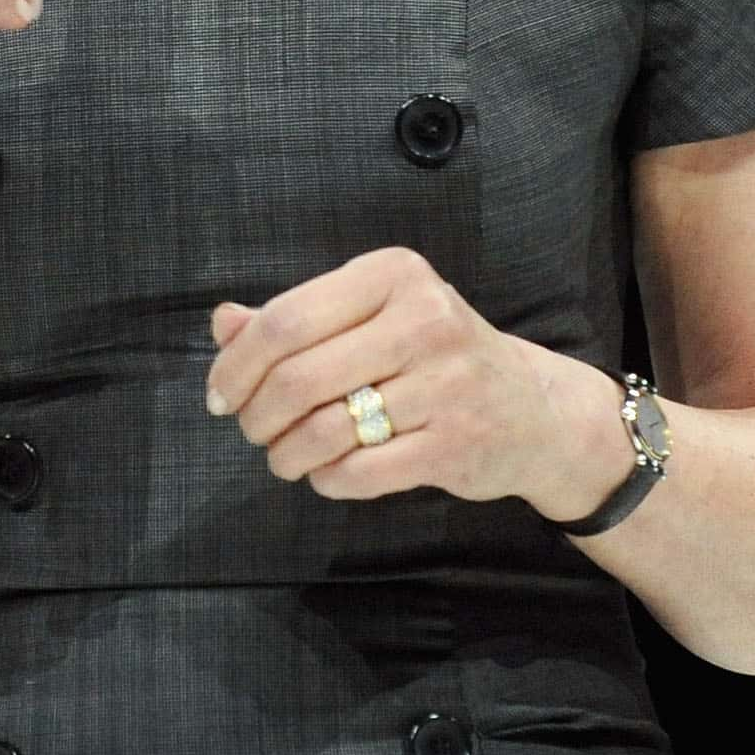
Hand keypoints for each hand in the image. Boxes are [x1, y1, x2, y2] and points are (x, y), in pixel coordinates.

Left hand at [204, 247, 602, 508]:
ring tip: (285, 456)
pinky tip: (326, 472)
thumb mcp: (372, 318)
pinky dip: (327, 479)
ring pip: (325, 430)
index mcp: (395, 275)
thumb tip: (223, 323)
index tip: (221, 394)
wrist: (534, 411)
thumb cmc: (435, 358)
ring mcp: (446, 384)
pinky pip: (359, 472)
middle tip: (252, 429)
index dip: (237, 365)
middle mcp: (425, 319)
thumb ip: (295, 319)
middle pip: (297, 377)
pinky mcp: (455, 444)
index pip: (286, 320)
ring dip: (286, 453)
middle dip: (256, 415)